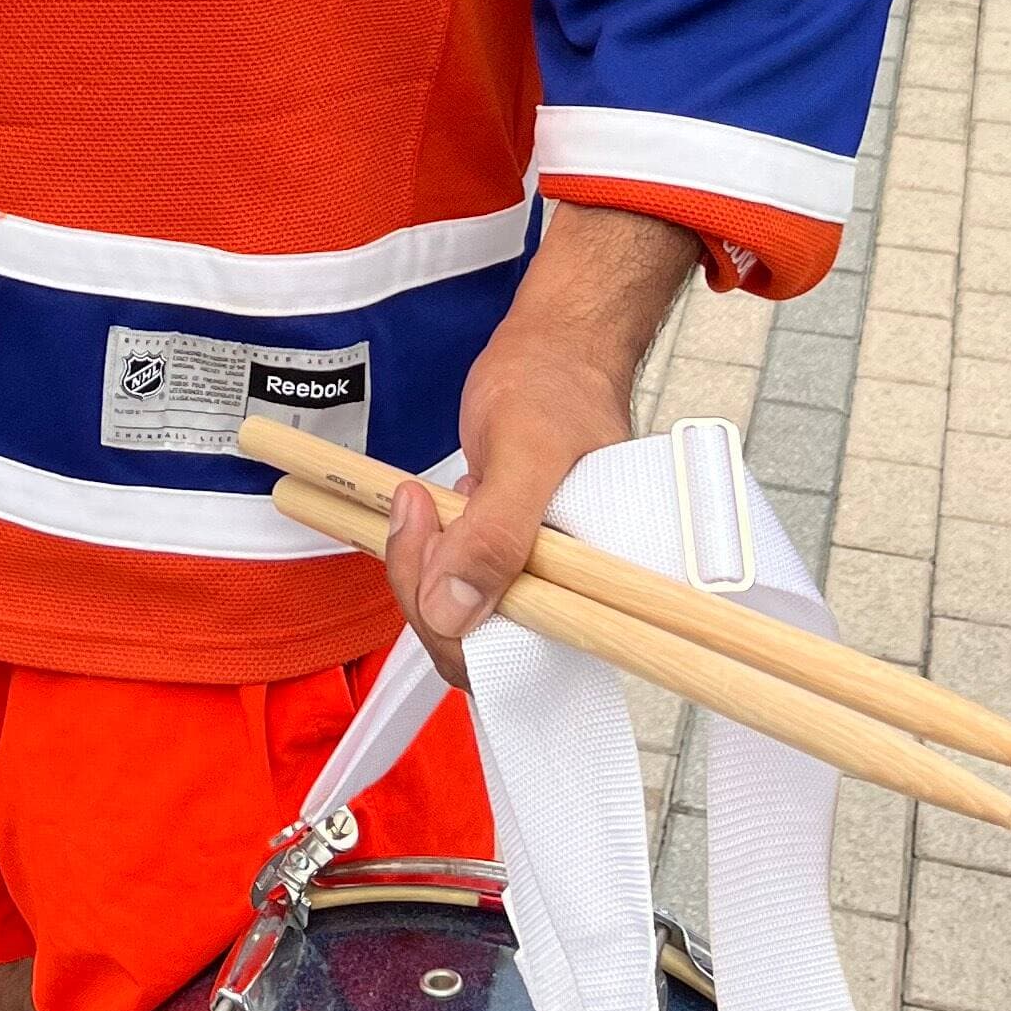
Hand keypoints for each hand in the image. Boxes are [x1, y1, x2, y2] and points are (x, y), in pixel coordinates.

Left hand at [381, 206, 696, 686]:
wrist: (552, 348)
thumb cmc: (556, 387)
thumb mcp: (526, 453)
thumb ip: (496, 535)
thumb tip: (454, 613)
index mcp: (594, 590)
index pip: (518, 661)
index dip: (458, 629)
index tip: (431, 544)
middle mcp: (566, 595)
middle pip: (477, 645)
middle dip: (429, 586)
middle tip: (416, 510)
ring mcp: (531, 576)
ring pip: (457, 612)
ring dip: (423, 562)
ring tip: (420, 500)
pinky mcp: (504, 554)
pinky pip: (454, 578)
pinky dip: (427, 549)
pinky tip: (426, 511)